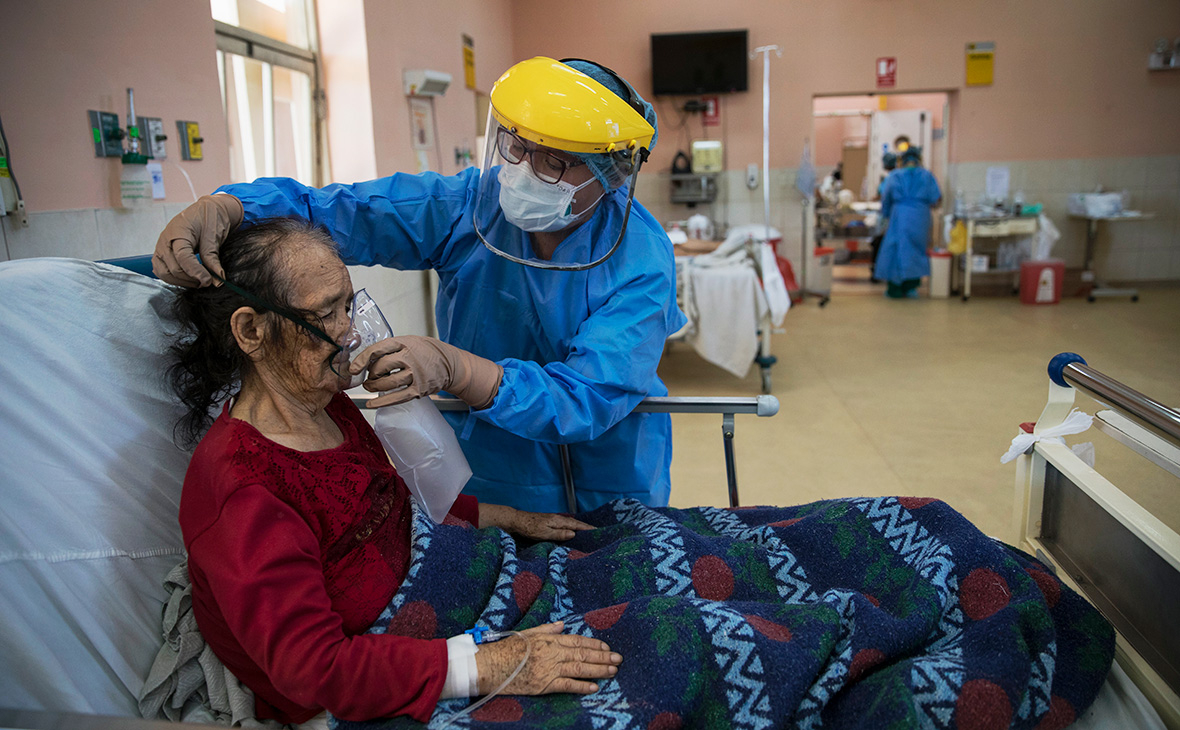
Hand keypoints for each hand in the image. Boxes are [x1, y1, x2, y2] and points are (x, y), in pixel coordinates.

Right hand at [152, 194, 243, 286]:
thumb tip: (218, 279)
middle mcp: (165, 240)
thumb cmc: (209, 217)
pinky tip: (190, 278)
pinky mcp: (161, 254)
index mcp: (178, 231)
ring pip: (164, 274)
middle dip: (190, 279)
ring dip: (182, 282)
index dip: (196, 272)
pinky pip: (162, 271)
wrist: (205, 209)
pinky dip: (175, 279)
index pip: (183, 257)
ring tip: (199, 281)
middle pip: (172, 269)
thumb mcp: (214, 235)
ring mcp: (160, 247)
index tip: (209, 281)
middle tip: (208, 282)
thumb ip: (212, 258)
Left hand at [352, 335, 502, 409]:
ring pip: (386, 383)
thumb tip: (366, 360)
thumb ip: (390, 348)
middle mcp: (409, 358)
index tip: (353, 368)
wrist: (450, 363)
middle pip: (380, 368)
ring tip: (370, 387)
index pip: (377, 350)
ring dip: (374, 387)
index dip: (362, 360)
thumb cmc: (425, 351)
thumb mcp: (409, 341)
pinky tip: (371, 404)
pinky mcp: (418, 389)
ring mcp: (415, 374)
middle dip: (370, 375)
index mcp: (404, 343)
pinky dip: (381, 402)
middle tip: (368, 377)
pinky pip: (396, 398)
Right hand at [474, 622, 620, 695]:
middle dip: (602, 657)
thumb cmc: (506, 649)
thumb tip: (563, 625)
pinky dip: (581, 686)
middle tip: (618, 659)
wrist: (489, 665)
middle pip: (582, 654)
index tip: (607, 648)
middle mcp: (550, 653)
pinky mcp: (542, 685)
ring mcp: (547, 669)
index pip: (577, 641)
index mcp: (548, 639)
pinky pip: (566, 685)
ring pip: (578, 668)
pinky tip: (594, 687)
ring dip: (598, 670)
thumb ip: (547, 629)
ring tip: (613, 671)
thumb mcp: (527, 633)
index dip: (594, 644)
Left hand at [479, 504, 593, 541]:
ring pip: (571, 524)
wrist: (516, 521)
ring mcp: (554, 520)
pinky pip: (565, 525)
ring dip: (580, 528)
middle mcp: (558, 519)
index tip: (598, 531)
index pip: (577, 525)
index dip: (588, 528)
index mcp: (558, 521)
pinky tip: (573, 532)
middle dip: (587, 528)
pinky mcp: (550, 522)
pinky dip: (572, 528)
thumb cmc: (529, 528)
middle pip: (576, 524)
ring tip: (589, 533)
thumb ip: (559, 534)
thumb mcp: (544, 533)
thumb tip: (574, 533)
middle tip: (597, 533)